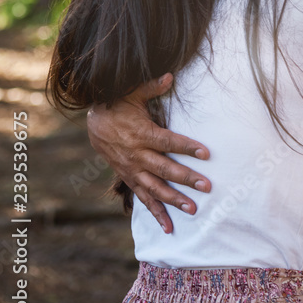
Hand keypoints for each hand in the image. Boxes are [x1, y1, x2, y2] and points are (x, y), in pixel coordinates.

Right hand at [87, 73, 211, 233]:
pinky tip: (169, 227)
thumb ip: (153, 86)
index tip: (206, 153)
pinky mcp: (129, 178)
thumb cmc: (120, 104)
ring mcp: (132, 170)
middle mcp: (137, 155)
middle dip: (186, 179)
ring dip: (173, 200)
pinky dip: (155, 213)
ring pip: (155, 189)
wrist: (95, 123)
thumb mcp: (134, 92)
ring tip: (193, 210)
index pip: (169, 142)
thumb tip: (171, 75)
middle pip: (165, 170)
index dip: (187, 147)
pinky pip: (143, 198)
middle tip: (207, 187)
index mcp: (141, 134)